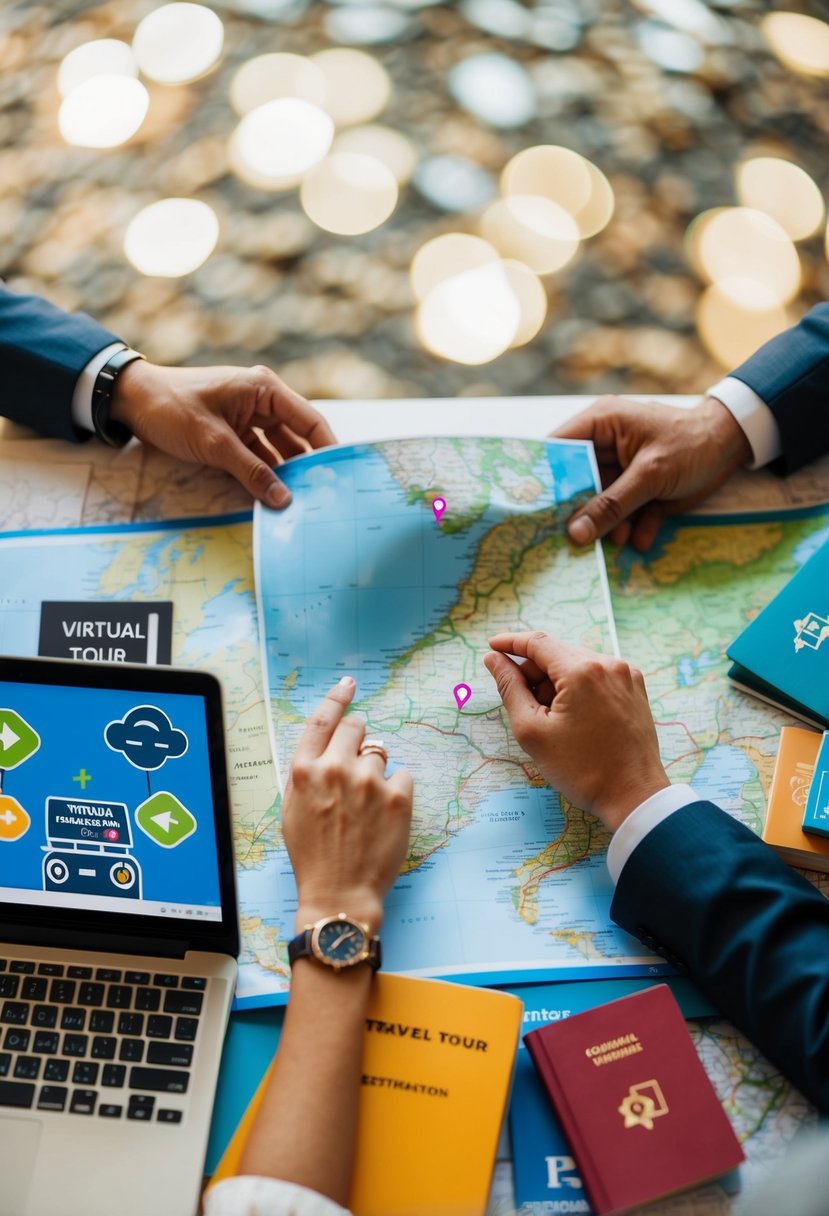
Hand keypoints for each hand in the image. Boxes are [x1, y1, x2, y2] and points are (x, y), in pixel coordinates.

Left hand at [110, 359, 335, 507]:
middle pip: (299, 437)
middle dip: (309, 466)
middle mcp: (263, 400)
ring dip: (286, 474)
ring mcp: (249, 416)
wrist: (132, 401)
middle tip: (323, 496)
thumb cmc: (171, 409)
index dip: (329, 448)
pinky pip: (260, 455)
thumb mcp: (214, 443)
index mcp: (264, 389)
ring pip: (280, 450)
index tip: (342, 476)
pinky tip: (274, 496)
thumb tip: (283, 499)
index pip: (310, 421)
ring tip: (301, 502)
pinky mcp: (236, 432)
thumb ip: (251, 472)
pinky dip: (266, 473)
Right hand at [282, 677, 412, 932]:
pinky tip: (384, 815)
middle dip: (358, 740)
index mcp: (304, 770)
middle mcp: (335, 769)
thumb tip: (325, 746)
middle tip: (358, 766)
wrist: (339, 892)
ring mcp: (368, 782)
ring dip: (375, 771)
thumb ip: (307, 772)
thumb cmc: (313, 855)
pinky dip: (396, 790)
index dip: (337, 697)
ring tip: (367, 805)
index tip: (349, 684)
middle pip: (356, 729)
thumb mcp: (292, 809)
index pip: (323, 718)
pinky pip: (402, 775)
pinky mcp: (398, 797)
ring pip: (380, 754)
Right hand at [483, 631, 668, 830]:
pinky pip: (597, 676)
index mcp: (582, 671)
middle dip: (534, 673)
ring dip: (556, 683)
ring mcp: (626, 675)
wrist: (633, 797)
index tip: (491, 646)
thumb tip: (494, 659)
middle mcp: (608, 664)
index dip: (510, 643)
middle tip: (522, 705)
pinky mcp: (635, 688)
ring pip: (577, 665)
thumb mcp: (532, 730)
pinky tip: (573, 718)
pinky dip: (578, 688)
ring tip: (551, 720)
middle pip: (557, 654)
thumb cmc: (581, 769)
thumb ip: (510, 688)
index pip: (537, 643)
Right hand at [553, 395, 751, 550]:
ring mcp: (620, 470)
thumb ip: (612, 505)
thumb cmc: (692, 444)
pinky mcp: (638, 490)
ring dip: (610, 524)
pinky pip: (624, 512)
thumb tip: (576, 533)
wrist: (734, 448)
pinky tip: (640, 540)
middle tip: (570, 538)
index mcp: (601, 425)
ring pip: (601, 503)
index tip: (532, 508)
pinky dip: (633, 527)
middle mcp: (605, 446)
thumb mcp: (650, 475)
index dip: (543, 477)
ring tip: (619, 541)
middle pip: (576, 483)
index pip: (558, 448)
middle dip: (579, 511)